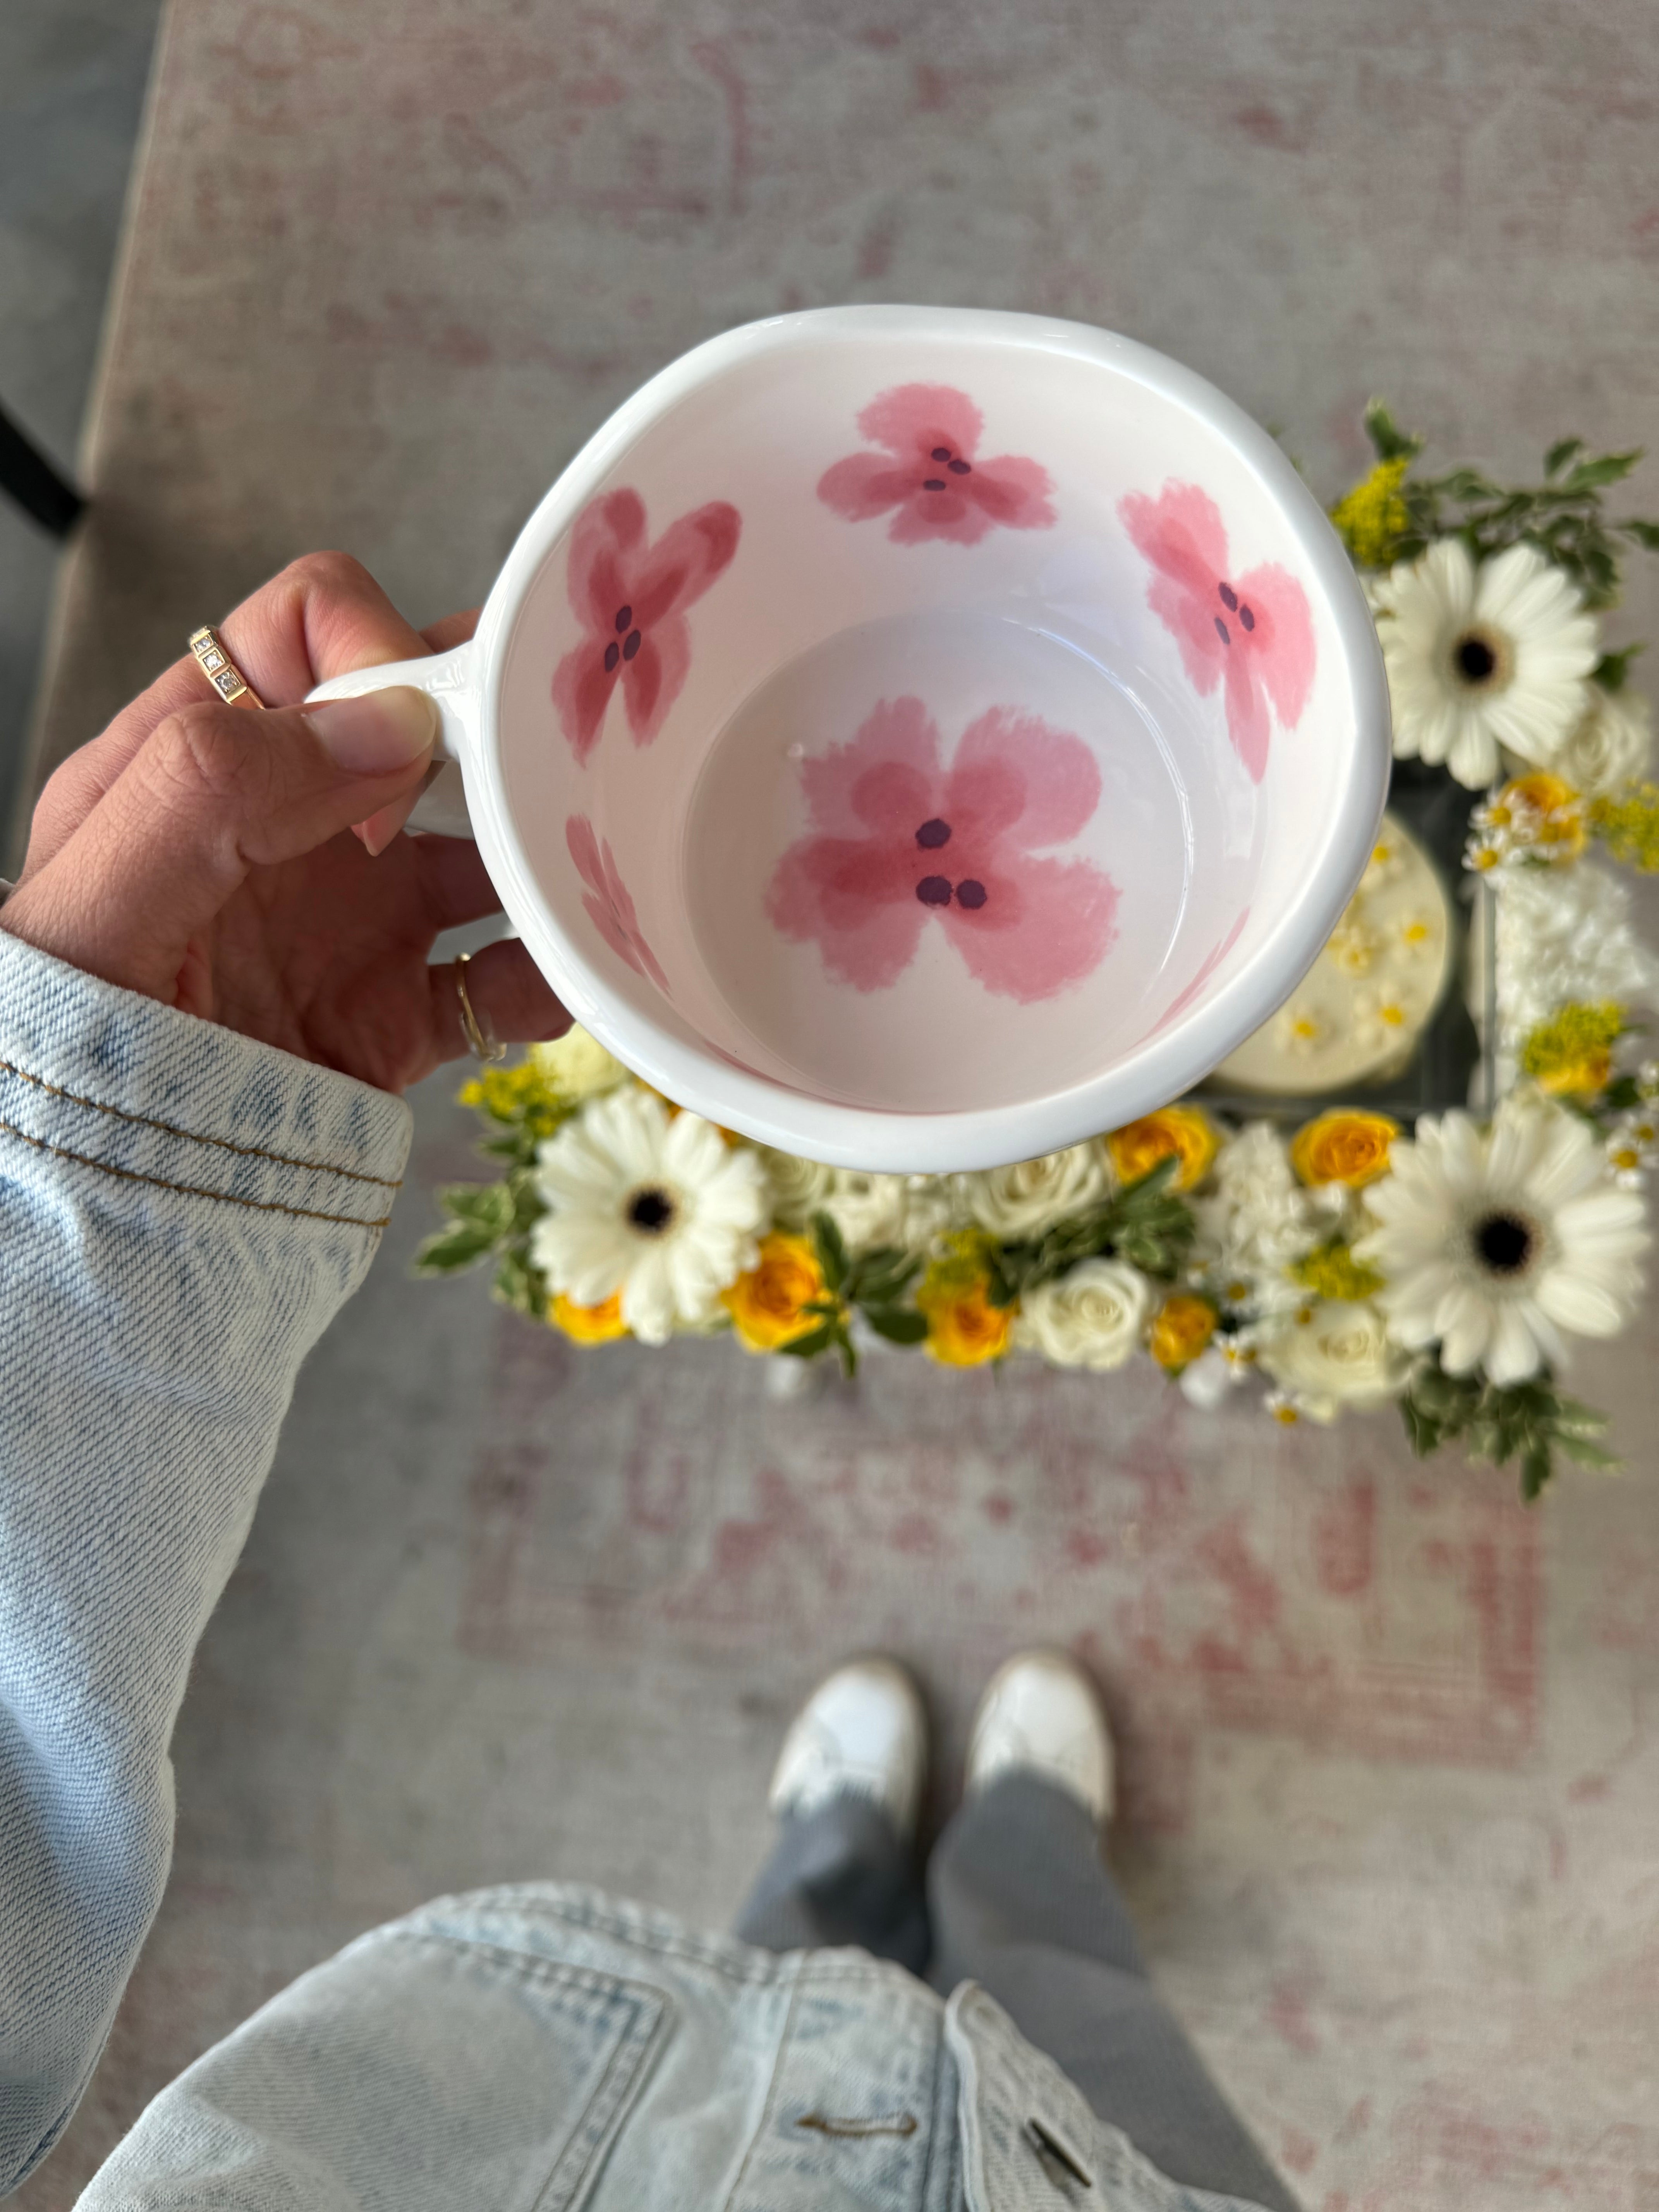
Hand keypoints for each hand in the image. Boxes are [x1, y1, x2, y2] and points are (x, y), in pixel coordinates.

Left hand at [1, 552, 567, 1093]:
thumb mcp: (99, 893)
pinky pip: (500, 981)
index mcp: (201, 762)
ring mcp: (351, 923)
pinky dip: (549, 976)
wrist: (83, 1199)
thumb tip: (392, 720)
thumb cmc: (53, 1041)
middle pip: (422, 728)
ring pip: (483, 852)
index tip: (411, 745)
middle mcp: (290, 828)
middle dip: (497, 739)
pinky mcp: (394, 1018)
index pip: (310, 632)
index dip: (378, 657)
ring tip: (588, 872)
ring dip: (542, 855)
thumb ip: (218, 782)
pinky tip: (569, 977)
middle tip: (543, 778)